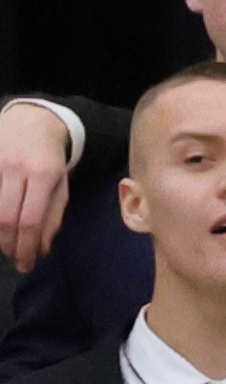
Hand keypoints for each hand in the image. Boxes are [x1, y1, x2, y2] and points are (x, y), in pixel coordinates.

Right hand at [0, 100, 72, 270]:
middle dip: (9, 245)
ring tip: (6, 247)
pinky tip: (0, 229)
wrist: (31, 120)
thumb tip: (42, 249)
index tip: (27, 264)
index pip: (30, 220)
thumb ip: (53, 217)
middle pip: (5, 217)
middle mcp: (15, 168)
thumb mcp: (61, 186)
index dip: (26, 246)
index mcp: (43, 175)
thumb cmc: (49, 158)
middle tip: (15, 259)